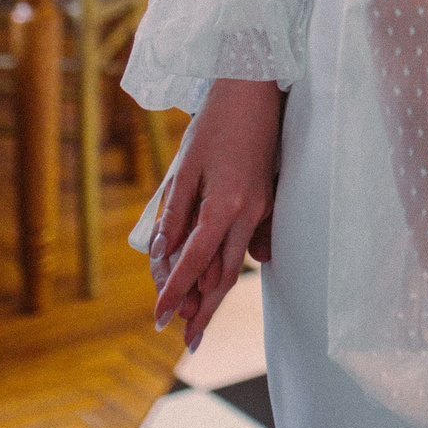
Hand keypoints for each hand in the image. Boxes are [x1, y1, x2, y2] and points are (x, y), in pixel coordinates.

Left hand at [149, 78, 283, 349]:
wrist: (257, 87)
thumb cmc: (216, 122)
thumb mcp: (186, 166)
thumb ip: (175, 213)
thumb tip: (162, 253)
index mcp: (224, 205)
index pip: (195, 262)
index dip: (176, 291)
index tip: (160, 317)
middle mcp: (248, 213)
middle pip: (225, 275)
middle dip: (204, 310)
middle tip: (187, 340)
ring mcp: (263, 207)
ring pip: (238, 261)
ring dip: (216, 292)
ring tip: (198, 317)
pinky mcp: (268, 198)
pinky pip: (250, 242)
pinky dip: (232, 263)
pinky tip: (219, 277)